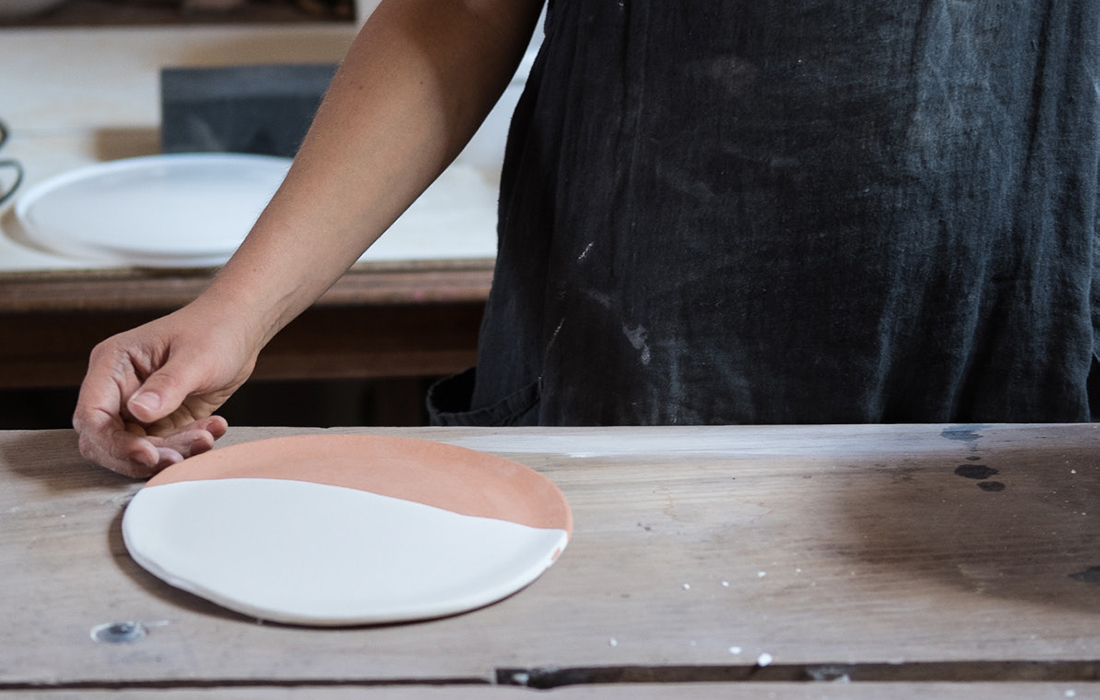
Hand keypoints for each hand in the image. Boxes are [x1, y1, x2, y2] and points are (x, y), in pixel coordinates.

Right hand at [72, 306, 258, 477]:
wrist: (239, 328)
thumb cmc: (214, 329)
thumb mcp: (196, 357)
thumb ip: (168, 385)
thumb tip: (138, 411)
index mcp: (113, 364)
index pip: (93, 415)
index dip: (113, 442)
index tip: (148, 454)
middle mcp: (118, 388)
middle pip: (107, 440)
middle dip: (143, 455)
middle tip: (179, 456)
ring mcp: (138, 406)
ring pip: (138, 448)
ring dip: (171, 451)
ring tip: (206, 436)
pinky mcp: (161, 419)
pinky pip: (164, 445)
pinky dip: (186, 446)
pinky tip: (212, 429)